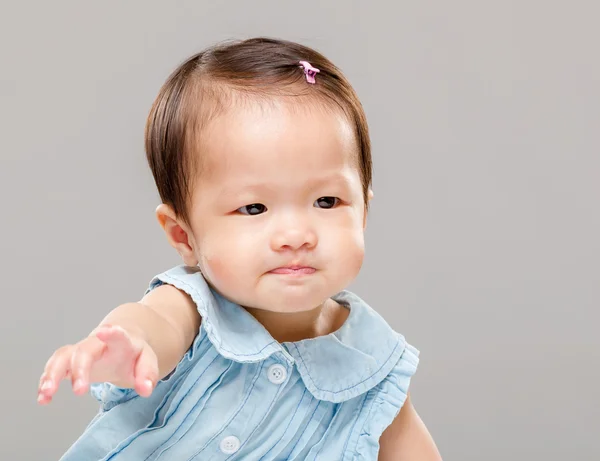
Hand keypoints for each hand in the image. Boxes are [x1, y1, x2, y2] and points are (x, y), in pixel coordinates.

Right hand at [37, 325, 158, 404]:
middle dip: (79, 369)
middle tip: (79, 391)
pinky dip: (47, 382)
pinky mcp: (70, 362)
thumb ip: (148, 374)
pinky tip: (43, 399)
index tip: (105, 331)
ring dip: (53, 374)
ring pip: (62, 357)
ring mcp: (81, 352)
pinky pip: (54, 368)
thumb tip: (145, 389)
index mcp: (120, 342)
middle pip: (84, 350)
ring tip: (47, 394)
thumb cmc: (133, 353)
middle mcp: (97, 344)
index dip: (111, 333)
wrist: (121, 342)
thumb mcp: (147, 361)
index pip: (117, 335)